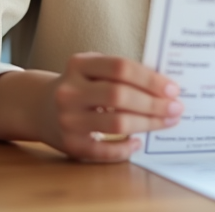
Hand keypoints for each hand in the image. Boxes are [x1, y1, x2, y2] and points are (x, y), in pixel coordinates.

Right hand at [40, 53, 183, 161]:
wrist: (38, 107)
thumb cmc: (79, 85)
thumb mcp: (92, 68)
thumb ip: (121, 73)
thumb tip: (164, 87)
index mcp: (78, 65)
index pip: (120, 67)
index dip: (150, 78)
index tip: (173, 88)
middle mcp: (70, 91)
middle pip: (120, 96)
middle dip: (154, 103)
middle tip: (176, 107)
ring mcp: (68, 119)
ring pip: (116, 124)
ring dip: (147, 124)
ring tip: (166, 122)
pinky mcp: (70, 144)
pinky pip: (104, 150)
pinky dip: (125, 148)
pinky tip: (138, 142)